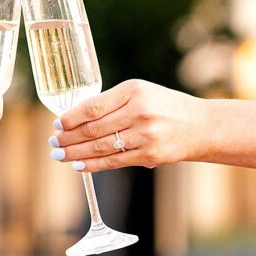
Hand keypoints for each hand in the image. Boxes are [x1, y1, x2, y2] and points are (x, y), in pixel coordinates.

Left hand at [51, 79, 202, 172]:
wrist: (201, 126)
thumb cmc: (165, 107)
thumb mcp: (141, 93)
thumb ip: (112, 103)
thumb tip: (74, 119)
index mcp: (134, 90)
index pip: (93, 106)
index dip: (71, 118)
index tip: (57, 124)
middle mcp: (139, 110)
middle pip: (93, 128)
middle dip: (69, 137)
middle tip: (53, 143)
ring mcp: (145, 134)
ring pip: (100, 147)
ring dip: (75, 153)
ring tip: (60, 155)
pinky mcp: (150, 154)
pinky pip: (114, 161)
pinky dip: (93, 165)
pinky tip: (78, 165)